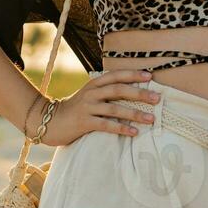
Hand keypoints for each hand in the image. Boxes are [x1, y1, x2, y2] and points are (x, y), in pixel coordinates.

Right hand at [35, 69, 160, 147]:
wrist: (49, 121)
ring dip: (135, 113)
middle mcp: (92, 93)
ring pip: (115, 108)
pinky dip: (121, 128)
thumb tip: (131, 91)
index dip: (133, 74)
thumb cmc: (75, 110)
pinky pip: (106, 125)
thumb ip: (105, 92)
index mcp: (94, 84)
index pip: (116, 75)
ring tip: (151, 119)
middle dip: (140, 93)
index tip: (150, 76)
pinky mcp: (84, 122)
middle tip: (158, 98)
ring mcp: (87, 107)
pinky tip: (134, 132)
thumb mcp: (89, 96)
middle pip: (119, 89)